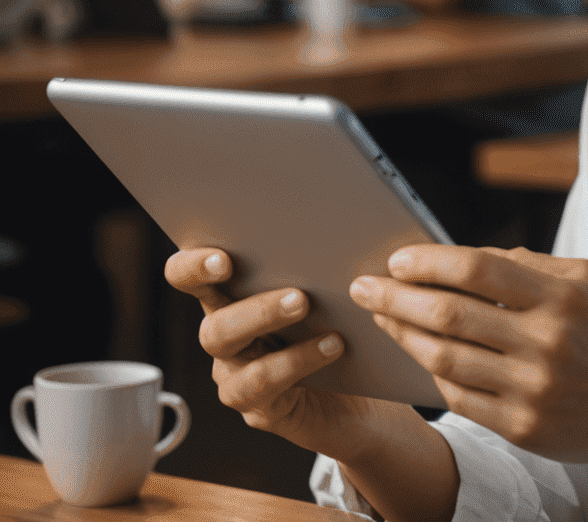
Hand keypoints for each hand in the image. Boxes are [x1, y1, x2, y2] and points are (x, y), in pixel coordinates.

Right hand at [164, 247, 383, 460]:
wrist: (360, 388)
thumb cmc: (341, 320)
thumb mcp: (328, 284)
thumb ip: (315, 257)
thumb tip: (331, 222)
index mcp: (231, 296)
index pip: (188, 276)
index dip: (193, 267)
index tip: (222, 260)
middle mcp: (225, 335)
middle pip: (213, 324)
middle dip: (254, 308)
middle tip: (298, 296)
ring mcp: (235, 374)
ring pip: (233, 353)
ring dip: (268, 324)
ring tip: (308, 307)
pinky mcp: (257, 406)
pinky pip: (263, 385)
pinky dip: (298, 361)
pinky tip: (332, 345)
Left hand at [351, 245, 587, 467]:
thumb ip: (533, 267)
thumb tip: (469, 258)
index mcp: (562, 295)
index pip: (478, 268)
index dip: (430, 261)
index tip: (397, 257)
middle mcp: (546, 342)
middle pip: (450, 316)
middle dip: (397, 298)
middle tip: (363, 287)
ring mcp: (533, 390)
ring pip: (446, 360)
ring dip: (404, 337)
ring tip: (382, 319)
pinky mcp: (526, 428)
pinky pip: (462, 399)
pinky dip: (435, 374)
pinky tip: (419, 357)